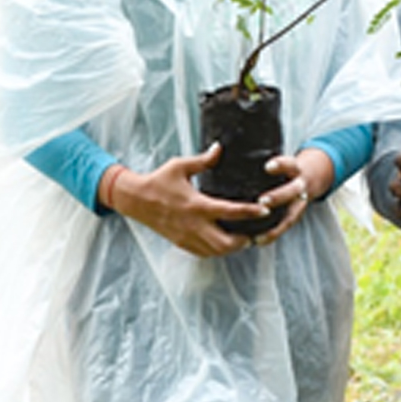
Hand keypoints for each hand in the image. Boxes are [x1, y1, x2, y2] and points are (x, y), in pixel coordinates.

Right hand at [102, 143, 271, 257]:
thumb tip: (219, 148)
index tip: (265, 211)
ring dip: (231, 248)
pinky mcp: (181, 243)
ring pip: (215, 252)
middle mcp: (193, 225)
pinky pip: (203, 253)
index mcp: (197, 205)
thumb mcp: (180, 166)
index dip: (250, 212)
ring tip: (242, 238)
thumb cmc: (159, 180)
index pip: (230, 212)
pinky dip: (217, 251)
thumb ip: (203, 160)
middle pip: (225, 243)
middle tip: (253, 232)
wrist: (135, 200)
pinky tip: (223, 243)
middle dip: (243, 240)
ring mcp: (187, 237)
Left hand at [248, 147, 333, 246]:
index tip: (267, 166)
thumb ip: (257, 157)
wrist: (309, 179)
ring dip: (275, 223)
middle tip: (262, 200)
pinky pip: (284, 228)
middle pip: (292, 191)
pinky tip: (257, 240)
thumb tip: (220, 147)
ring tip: (258, 231)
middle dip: (278, 196)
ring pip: (290, 214)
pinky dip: (271, 235)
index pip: (289, 164)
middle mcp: (299, 185)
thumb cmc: (283, 168)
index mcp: (294, 168)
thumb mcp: (280, 159)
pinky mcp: (293, 216)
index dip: (280, 165)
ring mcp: (298, 203)